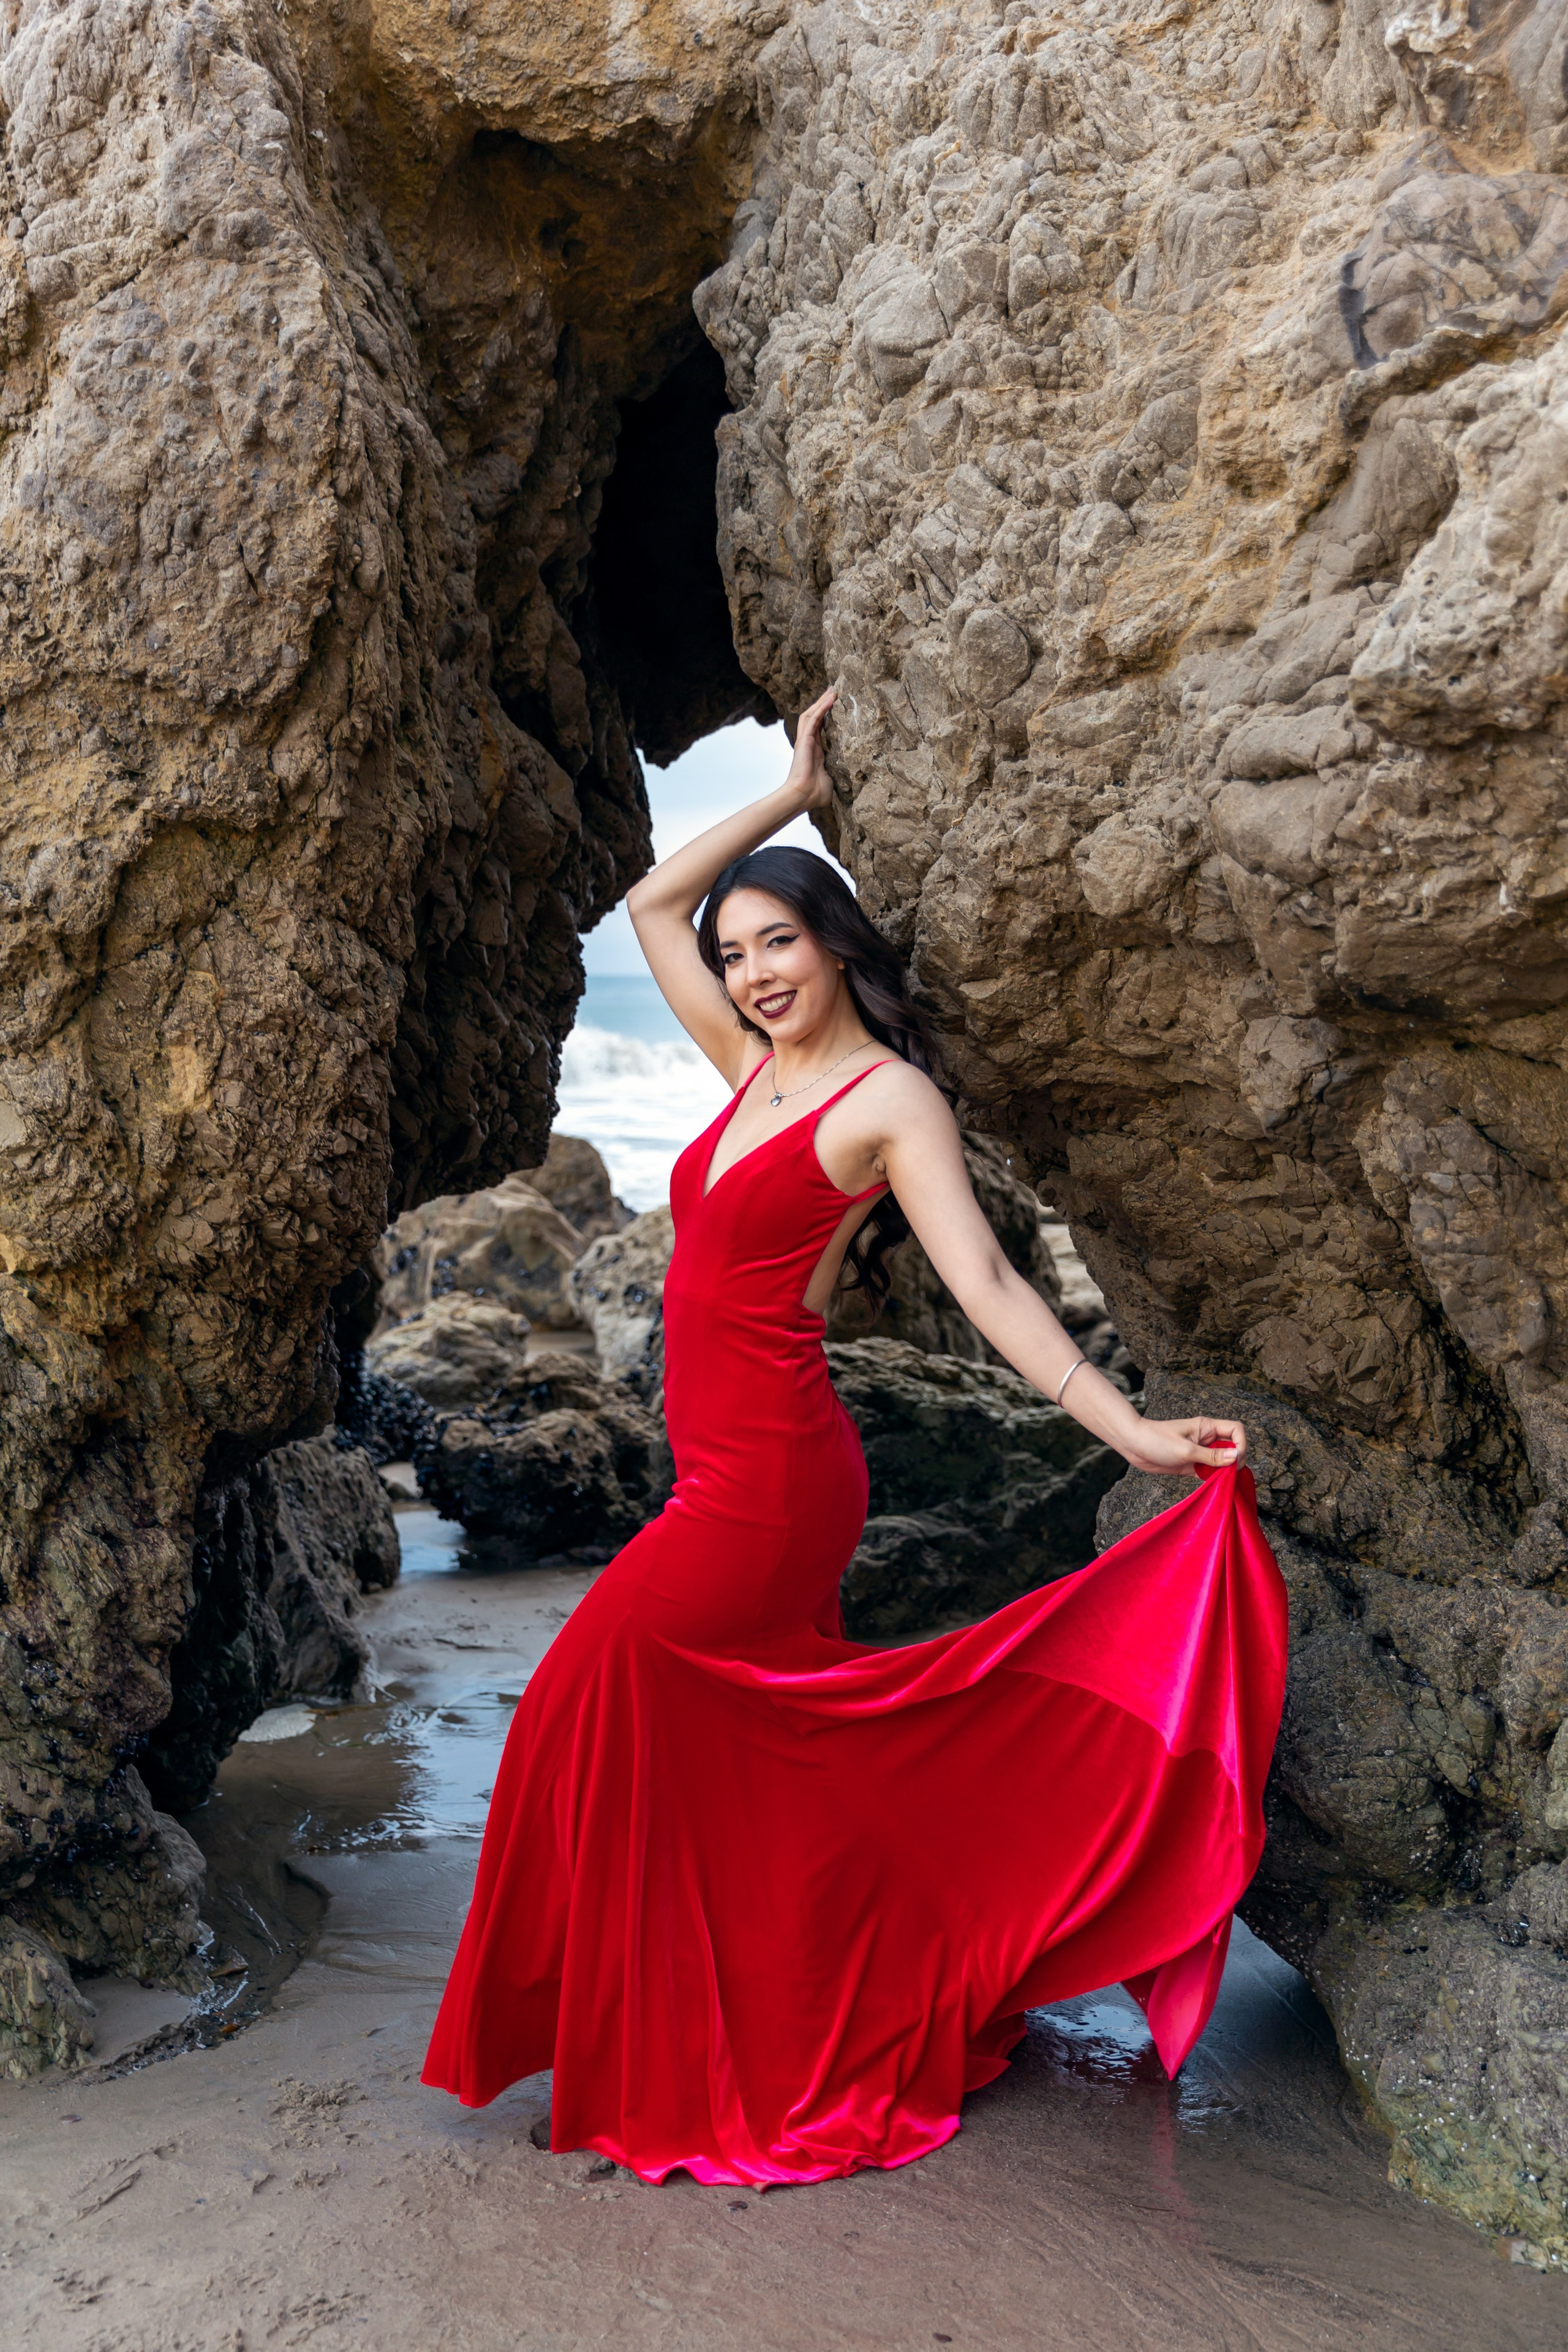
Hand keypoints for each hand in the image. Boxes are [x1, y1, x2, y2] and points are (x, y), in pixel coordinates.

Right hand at [784, 684, 837, 810]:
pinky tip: (830, 699)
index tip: (834, 704)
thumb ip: (837, 775)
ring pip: (811, 714)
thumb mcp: (831, 780)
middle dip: (823, 703)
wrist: (804, 795)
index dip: (826, 715)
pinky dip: (821, 708)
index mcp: (816, 751)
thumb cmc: (816, 793)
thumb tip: (850, 782)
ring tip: (832, 690)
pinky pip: (812, 720)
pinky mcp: (804, 741)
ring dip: (821, 702)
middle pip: (814, 717)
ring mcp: (805, 741)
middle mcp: (809, 743)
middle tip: (833, 690)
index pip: (820, 727)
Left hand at [1120, 1417, 1247, 1474]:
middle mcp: (1206, 1439)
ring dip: (1225, 1472)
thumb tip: (1236, 1457)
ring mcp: (1199, 1452)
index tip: (1236, 1460)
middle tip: (1230, 1474)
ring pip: (1222, 1461)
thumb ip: (1211, 1456)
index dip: (1241, 1444)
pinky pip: (1209, 1472)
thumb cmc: (1156, 1440)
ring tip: (1223, 1482)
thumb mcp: (1186, 1450)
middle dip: (1235, 1461)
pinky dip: (1214, 1479)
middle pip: (1232, 1447)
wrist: (1133, 1445)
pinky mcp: (1192, 1465)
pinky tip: (1213, 1486)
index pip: (1235, 1430)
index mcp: (1207, 1427)